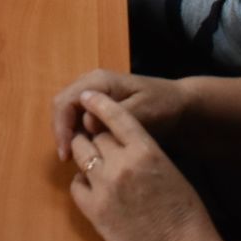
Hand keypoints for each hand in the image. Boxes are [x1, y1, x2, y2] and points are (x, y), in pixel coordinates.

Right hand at [53, 68, 189, 159]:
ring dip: (68, 134)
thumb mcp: (143, 111)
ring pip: (68, 112)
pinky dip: (78, 134)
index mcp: (99, 81)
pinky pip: (79, 117)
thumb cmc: (162, 105)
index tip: (67, 154)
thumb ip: (114, 117)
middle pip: (62, 106)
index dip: (61, 128)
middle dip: (61, 132)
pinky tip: (86, 151)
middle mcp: (91, 83)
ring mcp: (94, 93)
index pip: (65, 101)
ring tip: (75, 158)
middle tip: (67, 159)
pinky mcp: (98, 104)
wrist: (179, 103)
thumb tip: (87, 124)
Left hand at [68, 91, 225, 240]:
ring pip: (81, 156)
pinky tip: (92, 189)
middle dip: (94, 138)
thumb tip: (126, 150)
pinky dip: (82, 183)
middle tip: (96, 145)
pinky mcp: (94, 210)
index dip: (100, 105)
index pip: (116, 117)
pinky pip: (76, 186)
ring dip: (85, 156)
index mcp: (146, 150)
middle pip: (95, 136)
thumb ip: (145, 156)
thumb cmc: (186, 216)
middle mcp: (122, 163)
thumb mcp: (170, 173)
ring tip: (91, 163)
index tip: (88, 97)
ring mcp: (105, 186)